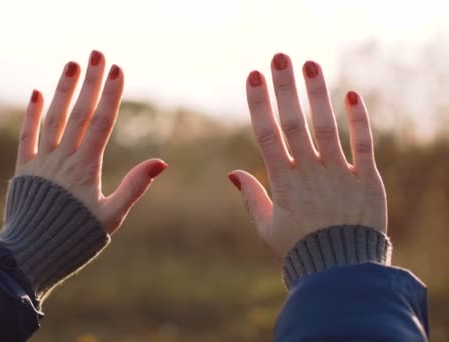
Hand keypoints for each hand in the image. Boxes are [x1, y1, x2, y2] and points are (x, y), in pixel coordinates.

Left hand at [15, 50, 166, 233]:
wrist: (30, 255)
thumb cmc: (75, 239)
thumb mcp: (111, 217)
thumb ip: (134, 187)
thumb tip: (160, 162)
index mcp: (86, 168)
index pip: (101, 123)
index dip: (110, 95)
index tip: (118, 69)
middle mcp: (62, 159)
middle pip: (79, 113)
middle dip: (90, 81)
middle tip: (97, 53)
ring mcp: (41, 162)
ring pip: (53, 118)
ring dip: (63, 89)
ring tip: (72, 63)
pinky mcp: (24, 169)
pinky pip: (26, 136)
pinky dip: (31, 115)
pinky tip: (37, 93)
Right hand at [228, 53, 386, 259]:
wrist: (341, 273)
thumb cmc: (299, 251)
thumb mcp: (267, 228)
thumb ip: (251, 197)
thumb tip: (233, 171)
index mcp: (284, 183)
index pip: (266, 134)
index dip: (258, 103)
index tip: (252, 77)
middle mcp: (310, 173)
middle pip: (294, 123)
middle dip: (284, 88)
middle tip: (278, 58)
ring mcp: (340, 174)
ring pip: (327, 127)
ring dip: (318, 94)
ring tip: (310, 64)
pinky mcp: (367, 181)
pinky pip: (364, 145)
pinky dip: (360, 120)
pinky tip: (351, 95)